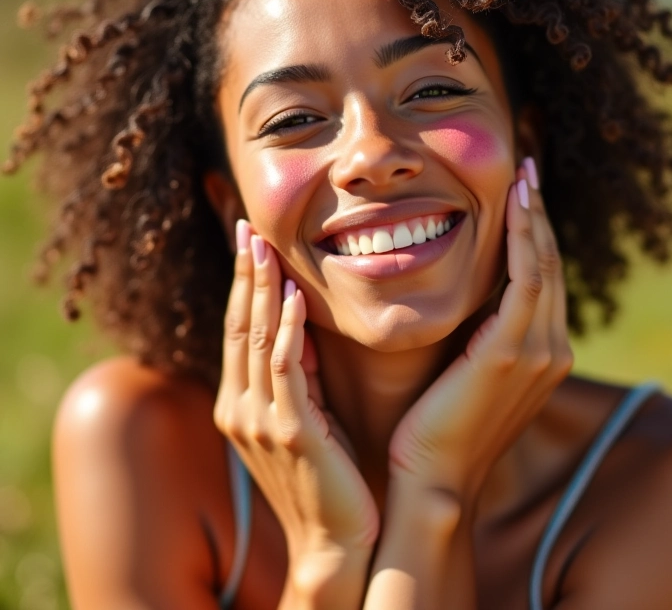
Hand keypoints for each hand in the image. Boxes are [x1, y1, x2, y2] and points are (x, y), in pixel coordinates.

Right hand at [214, 223, 378, 596]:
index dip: (243, 286)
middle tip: (247, 228)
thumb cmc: (325, 477)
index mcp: (239, 403)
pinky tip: (295, 296)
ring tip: (263, 247)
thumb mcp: (303, 417)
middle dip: (244, 275)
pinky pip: (286, 369)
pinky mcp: (290, 432)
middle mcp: (238, 408)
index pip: (238, 331)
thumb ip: (296, 375)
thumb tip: (300, 323)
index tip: (249, 244)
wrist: (334, 542)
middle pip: (239, 326)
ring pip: (256, 339)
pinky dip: (288, 329)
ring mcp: (259, 420)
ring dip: (261, 289)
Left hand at [389, 159, 573, 502]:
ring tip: (524, 174)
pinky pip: (528, 278)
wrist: (430, 481)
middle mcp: (550, 350)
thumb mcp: (461, 370)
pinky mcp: (513, 352)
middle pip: (550, 265)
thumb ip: (474, 334)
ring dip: (535, 217)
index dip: (534, 234)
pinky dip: (525, 238)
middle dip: (539, 216)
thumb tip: (460, 296)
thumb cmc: (433, 427)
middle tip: (527, 170)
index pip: (541, 279)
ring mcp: (538, 352)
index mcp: (539, 354)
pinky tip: (514, 204)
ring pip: (544, 265)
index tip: (520, 194)